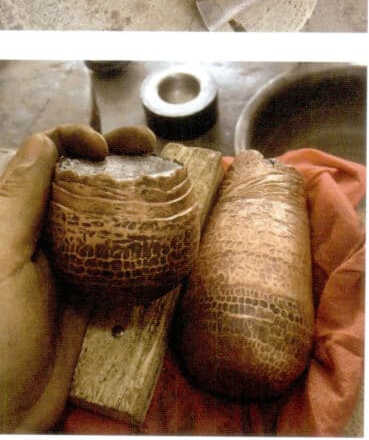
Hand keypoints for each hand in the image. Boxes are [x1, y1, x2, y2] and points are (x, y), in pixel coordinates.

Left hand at [0, 124, 155, 431]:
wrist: (8, 413)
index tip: (100, 146)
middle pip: (81, 174)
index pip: (41, 159)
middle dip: (115, 151)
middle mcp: (43, 229)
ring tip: (164, 168)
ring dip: (136, 181)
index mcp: (12, 218)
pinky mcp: (97, 283)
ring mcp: (74, 256)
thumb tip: (42, 141)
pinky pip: (125, 245)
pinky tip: (168, 215)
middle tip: (147, 143)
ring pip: (108, 205)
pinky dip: (147, 225)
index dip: (71, 140)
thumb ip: (18, 203)